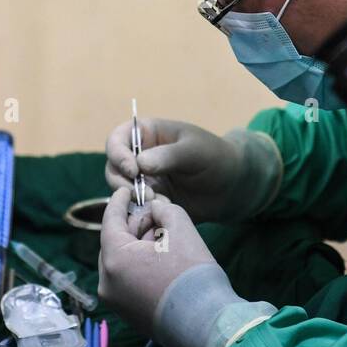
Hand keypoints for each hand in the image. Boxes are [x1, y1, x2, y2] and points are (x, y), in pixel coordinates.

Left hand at [99, 187, 276, 346]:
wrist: (206, 324)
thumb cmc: (193, 275)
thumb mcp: (181, 228)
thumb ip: (163, 209)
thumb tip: (154, 209)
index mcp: (114, 259)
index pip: (109, 221)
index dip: (118, 201)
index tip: (126, 189)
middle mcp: (107, 282)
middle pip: (115, 242)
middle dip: (134, 226)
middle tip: (155, 216)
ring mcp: (115, 301)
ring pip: (121, 262)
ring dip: (138, 246)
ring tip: (164, 240)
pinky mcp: (127, 314)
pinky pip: (126, 280)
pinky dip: (139, 266)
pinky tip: (162, 262)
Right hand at [103, 118, 280, 222]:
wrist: (233, 186)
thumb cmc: (215, 157)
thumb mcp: (194, 151)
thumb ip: (168, 156)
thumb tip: (139, 164)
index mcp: (147, 134)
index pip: (117, 140)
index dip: (118, 154)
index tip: (133, 169)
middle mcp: (139, 157)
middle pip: (113, 168)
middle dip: (123, 182)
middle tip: (145, 194)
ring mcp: (143, 180)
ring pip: (121, 191)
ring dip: (134, 199)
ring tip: (160, 203)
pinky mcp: (150, 201)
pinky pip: (136, 208)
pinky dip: (145, 212)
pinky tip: (165, 211)